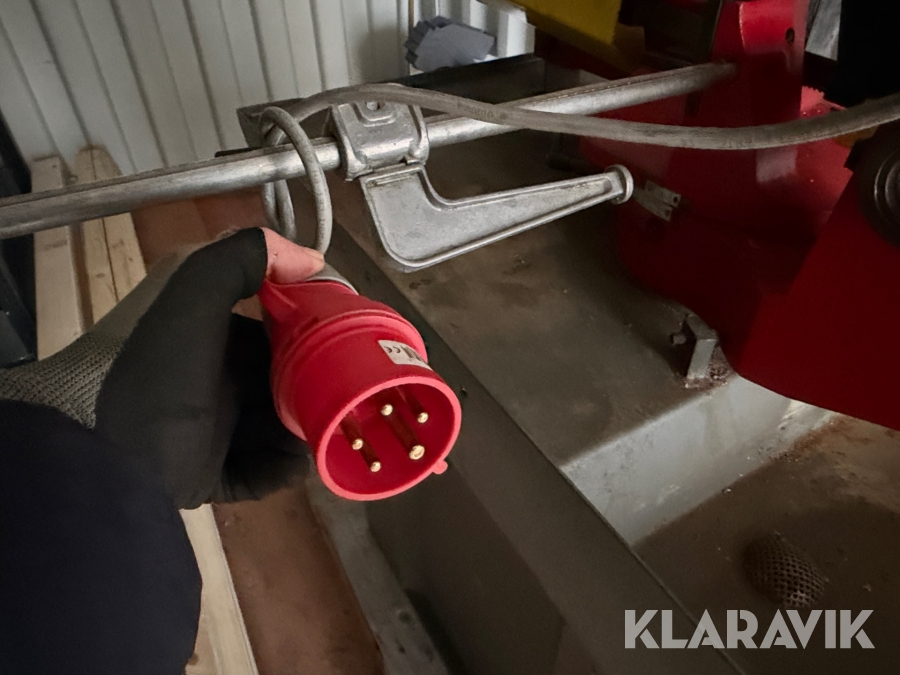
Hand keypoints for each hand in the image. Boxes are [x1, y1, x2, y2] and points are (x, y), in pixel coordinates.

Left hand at [0, 228, 323, 508]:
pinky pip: (260, 472)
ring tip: (327, 433)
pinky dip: (281, 469)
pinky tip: (295, 463)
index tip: (343, 337)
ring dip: (305, 430)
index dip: (309, 328)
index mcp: (209, 334)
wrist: (103, 452)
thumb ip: (243, 256)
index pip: (274, 327)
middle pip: (283, 380)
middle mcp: (213, 378)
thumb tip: (311, 260)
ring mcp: (211, 429)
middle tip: (344, 393)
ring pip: (278, 428)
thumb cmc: (155, 368)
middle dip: (315, 386)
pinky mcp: (210, 474)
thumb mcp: (191, 293)